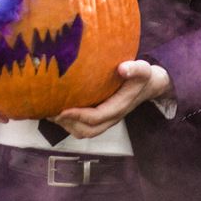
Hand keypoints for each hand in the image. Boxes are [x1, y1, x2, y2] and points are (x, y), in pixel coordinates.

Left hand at [51, 60, 173, 138]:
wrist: (149, 86)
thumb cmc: (142, 77)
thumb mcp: (143, 69)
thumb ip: (135, 69)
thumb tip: (122, 68)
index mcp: (119, 107)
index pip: (96, 117)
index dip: (78, 115)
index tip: (62, 109)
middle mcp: (111, 117)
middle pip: (88, 130)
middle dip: (68, 124)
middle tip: (51, 112)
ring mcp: (105, 119)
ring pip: (84, 132)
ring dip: (67, 126)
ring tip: (51, 113)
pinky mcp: (100, 117)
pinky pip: (83, 127)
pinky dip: (69, 123)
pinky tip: (58, 110)